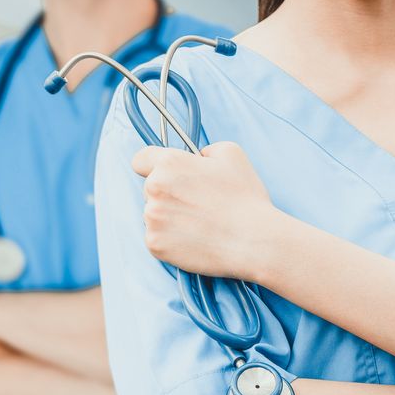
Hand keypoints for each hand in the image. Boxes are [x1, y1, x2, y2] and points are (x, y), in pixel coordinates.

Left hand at [132, 142, 291, 282]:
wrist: (253, 241)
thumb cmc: (245, 199)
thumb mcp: (232, 154)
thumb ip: (206, 149)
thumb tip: (198, 157)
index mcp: (169, 164)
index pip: (141, 160)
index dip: (154, 166)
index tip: (167, 176)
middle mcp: (154, 189)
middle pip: (149, 190)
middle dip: (168, 195)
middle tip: (197, 205)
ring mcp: (152, 219)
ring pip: (153, 215)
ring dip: (169, 219)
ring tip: (199, 225)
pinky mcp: (155, 244)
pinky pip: (156, 239)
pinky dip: (171, 241)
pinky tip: (195, 240)